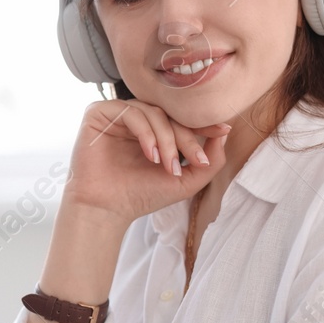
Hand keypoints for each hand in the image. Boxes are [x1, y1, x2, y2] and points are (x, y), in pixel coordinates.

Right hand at [62, 99, 230, 226]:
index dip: (203, 124)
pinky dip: (146, 133)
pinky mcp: (98, 113)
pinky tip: (150, 155)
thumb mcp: (186, 181)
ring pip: (153, 112)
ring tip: (166, 165)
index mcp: (153, 129)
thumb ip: (210, 161)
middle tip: (195, 160)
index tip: (223, 130)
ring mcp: (117, 114)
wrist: (106, 210)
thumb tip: (225, 132)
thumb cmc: (141, 196)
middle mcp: (135, 119)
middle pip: (169, 114)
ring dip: (166, 138)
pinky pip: (130, 112)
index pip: (181, 119)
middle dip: (186, 138)